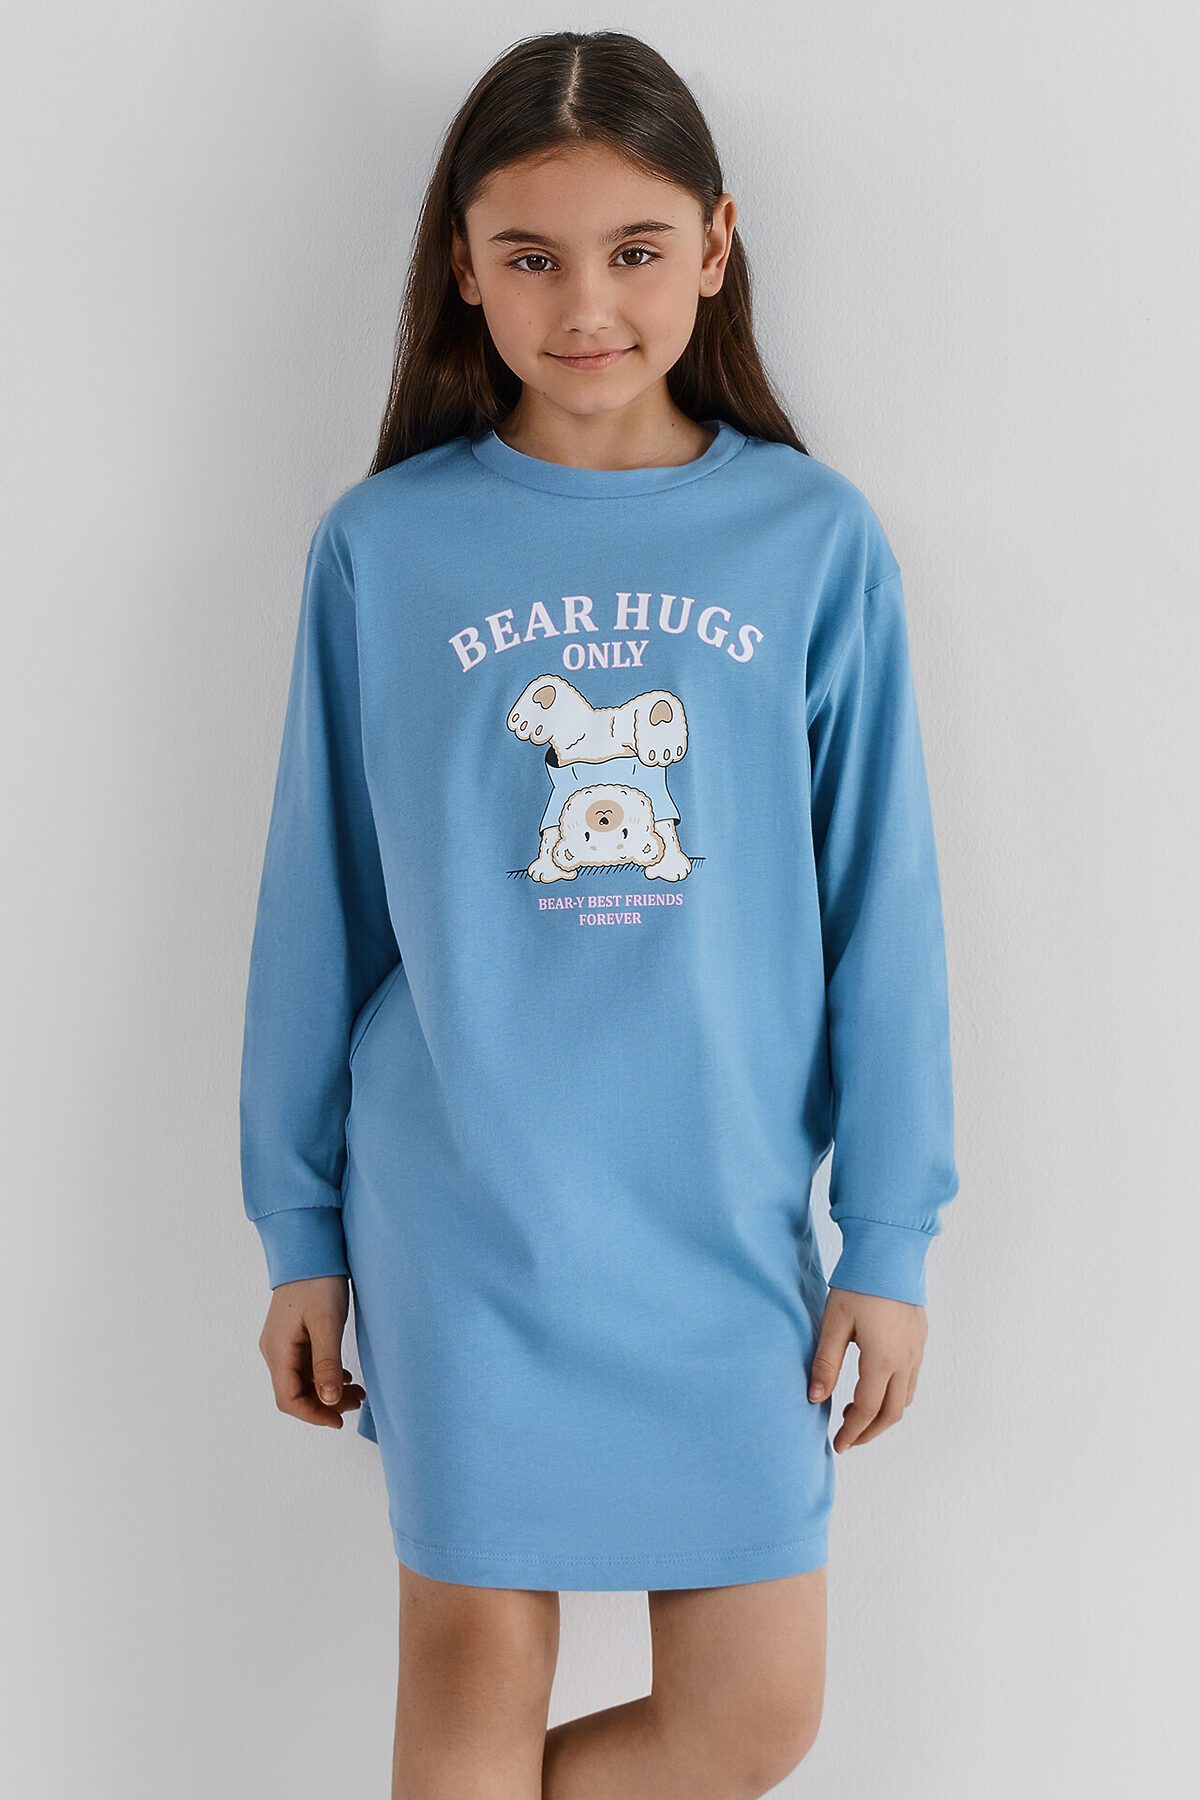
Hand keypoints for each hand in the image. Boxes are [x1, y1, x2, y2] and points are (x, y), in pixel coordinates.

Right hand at [258, 1275, 365, 1428]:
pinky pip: (305, 1365)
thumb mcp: (326, 1324)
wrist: (310, 1248)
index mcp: (278, 1351)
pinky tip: (344, 1375)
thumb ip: (326, 1364)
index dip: (313, 1415)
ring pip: (301, 1380)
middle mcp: (274, 1350)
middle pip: (295, 1392)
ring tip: (358, 1391)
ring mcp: (282, 1342)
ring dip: (327, 1390)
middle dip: (325, 1404)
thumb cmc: (318, 1282)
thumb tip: (328, 1401)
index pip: (288, 1399)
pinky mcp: (292, 1334)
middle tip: (358, 1402)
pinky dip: (324, 1375)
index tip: (339, 1421)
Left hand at [808, 1286, 927, 1452]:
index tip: (837, 1444)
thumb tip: (814, 1398)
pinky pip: (912, 1379)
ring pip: (905, 1398)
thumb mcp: (834, 1323)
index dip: (852, 1431)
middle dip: (869, 1432)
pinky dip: (895, 1395)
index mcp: (882, 1360)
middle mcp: (906, 1361)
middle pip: (892, 1413)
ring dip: (884, 1414)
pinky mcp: (920, 1339)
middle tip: (848, 1439)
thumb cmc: (858, 1285)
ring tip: (857, 1414)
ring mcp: (917, 1350)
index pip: (868, 1410)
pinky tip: (876, 1386)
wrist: (890, 1252)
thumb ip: (825, 1363)